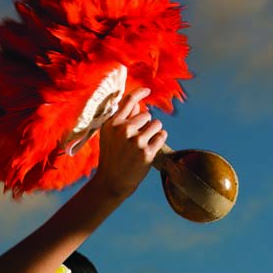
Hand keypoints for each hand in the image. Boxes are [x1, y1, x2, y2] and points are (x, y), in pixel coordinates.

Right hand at [88, 87, 167, 201]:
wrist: (111, 182)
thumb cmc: (112, 157)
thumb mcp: (110, 136)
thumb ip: (123, 118)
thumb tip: (138, 102)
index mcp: (113, 124)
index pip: (129, 100)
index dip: (140, 92)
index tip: (148, 90)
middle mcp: (124, 130)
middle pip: (146, 114)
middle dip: (146, 123)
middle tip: (139, 137)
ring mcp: (136, 142)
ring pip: (157, 124)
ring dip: (155, 130)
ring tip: (147, 141)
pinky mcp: (147, 153)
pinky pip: (162, 135)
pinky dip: (160, 138)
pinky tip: (153, 146)